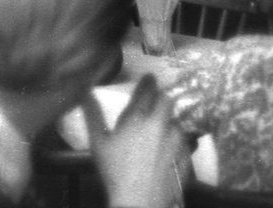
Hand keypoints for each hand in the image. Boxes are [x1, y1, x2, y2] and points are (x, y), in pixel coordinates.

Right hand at [85, 75, 188, 207]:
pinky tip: (165, 153)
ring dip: (168, 122)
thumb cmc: (115, 172)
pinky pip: (184, 142)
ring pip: (176, 121)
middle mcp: (160, 124)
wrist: (141, 201)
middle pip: (167, 101)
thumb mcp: (98, 143)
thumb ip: (93, 115)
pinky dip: (175, 142)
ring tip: (157, 134)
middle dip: (160, 100)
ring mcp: (177, 140)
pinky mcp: (187, 155)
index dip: (148, 82)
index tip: (149, 78)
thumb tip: (85, 92)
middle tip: (152, 106)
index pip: (146, 90)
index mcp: (137, 118)